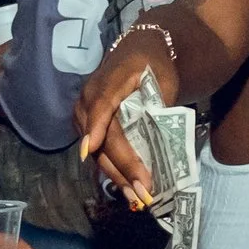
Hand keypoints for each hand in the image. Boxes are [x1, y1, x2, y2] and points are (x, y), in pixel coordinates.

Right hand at [73, 28, 178, 202]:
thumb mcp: (164, 79)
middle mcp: (89, 99)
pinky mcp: (86, 125)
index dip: (96, 129)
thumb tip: (160, 136)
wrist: (138, 51)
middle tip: (141, 190)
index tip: (90, 151)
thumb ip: (159, 104)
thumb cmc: (154, 66)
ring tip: (135, 197)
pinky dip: (112, 168)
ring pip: (97, 150)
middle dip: (121, 166)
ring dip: (116, 174)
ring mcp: (84, 113)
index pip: (101, 107)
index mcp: (109, 83)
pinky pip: (97, 150)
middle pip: (102, 138)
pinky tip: (127, 186)